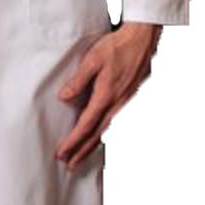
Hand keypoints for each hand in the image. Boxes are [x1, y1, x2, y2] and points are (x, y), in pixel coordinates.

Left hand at [54, 21, 162, 168]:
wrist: (142, 39)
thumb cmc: (117, 46)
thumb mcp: (93, 59)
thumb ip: (78, 80)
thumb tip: (64, 98)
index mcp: (106, 96)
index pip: (86, 126)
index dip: (73, 142)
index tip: (62, 154)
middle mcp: (116, 104)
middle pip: (96, 134)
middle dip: (82, 151)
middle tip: (70, 165)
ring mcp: (124, 102)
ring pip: (106, 129)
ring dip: (93, 144)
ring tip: (82, 155)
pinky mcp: (128, 97)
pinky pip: (113, 121)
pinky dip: (104, 132)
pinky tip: (101, 132)